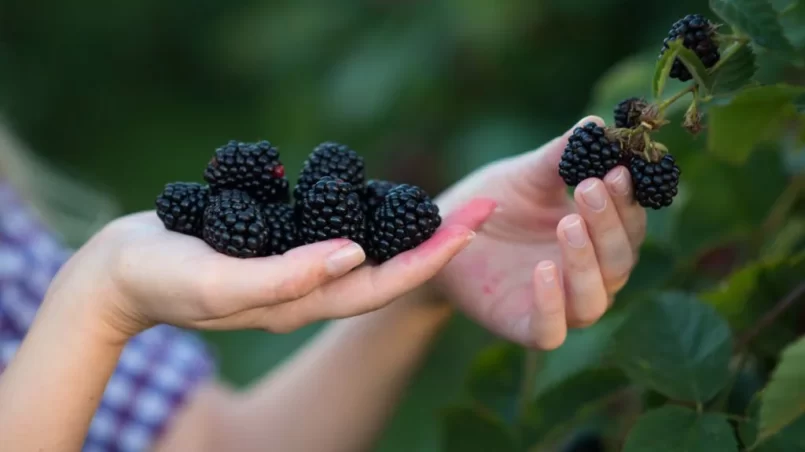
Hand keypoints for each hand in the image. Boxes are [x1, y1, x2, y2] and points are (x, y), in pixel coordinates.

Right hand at [47, 207, 488, 340]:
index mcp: (301, 304)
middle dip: (438, 241)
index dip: (430, 259)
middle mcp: (308, 290)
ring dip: (412, 228)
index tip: (470, 229)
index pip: (382, 285)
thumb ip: (286, 276)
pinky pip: (339, 233)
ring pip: (370, 252)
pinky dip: (372, 217)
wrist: (122, 273)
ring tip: (449, 204)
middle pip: (389, 268)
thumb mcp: (221, 279)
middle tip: (481, 208)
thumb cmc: (162, 279)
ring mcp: (296, 270)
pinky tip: (391, 200)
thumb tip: (356, 255)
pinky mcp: (281, 247)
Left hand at [434, 116, 645, 349]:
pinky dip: (552, 305)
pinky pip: (551, 331)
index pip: (629, 222)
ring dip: (586, 262)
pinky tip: (542, 270)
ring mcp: (560, 305)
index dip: (628, 199)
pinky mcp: (526, 327)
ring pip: (595, 298)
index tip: (617, 168)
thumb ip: (559, 156)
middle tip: (589, 188)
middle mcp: (589, 275)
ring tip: (567, 223)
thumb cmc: (494, 203)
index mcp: (598, 237)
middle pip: (620, 260)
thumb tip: (596, 124)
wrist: (441, 235)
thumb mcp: (527, 175)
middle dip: (608, 224)